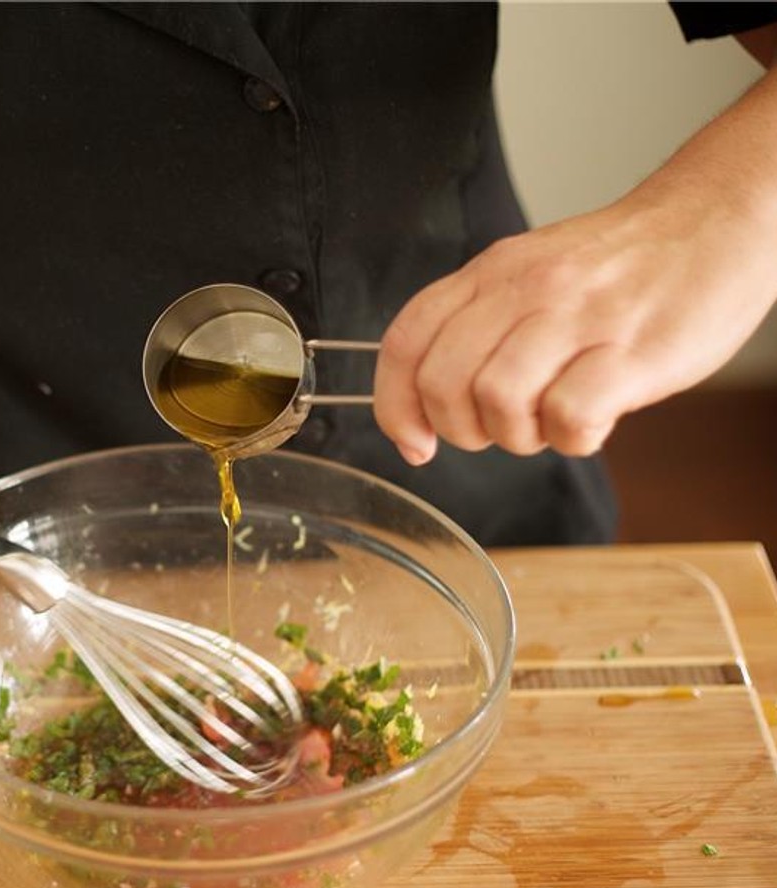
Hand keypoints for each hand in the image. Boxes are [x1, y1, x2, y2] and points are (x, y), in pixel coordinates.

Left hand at [373, 189, 776, 463]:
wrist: (718, 219)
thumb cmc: (623, 265)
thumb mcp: (531, 272)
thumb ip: (478, 324)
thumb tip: (427, 402)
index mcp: (492, 273)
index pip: (406, 342)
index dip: (395, 406)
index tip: (413, 441)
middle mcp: (527, 290)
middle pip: (442, 383)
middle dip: (459, 430)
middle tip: (499, 429)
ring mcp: (580, 319)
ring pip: (497, 402)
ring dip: (518, 436)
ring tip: (552, 419)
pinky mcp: (633, 353)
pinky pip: (570, 416)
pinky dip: (573, 438)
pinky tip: (594, 420)